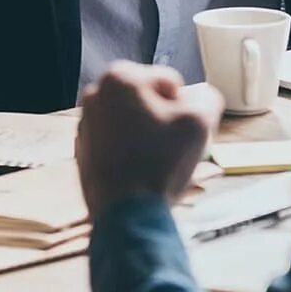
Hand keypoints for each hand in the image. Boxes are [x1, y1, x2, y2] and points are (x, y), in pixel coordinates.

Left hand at [76, 62, 221, 219]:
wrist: (127, 213)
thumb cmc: (160, 163)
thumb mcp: (200, 122)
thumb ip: (207, 97)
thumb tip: (201, 95)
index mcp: (119, 77)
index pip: (169, 82)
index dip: (183, 108)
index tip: (178, 132)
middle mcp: (94, 94)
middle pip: (148, 100)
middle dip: (163, 119)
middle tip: (170, 147)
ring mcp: (85, 124)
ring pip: (133, 122)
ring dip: (147, 136)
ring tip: (155, 162)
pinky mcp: (83, 150)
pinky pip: (117, 143)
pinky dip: (130, 153)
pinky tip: (139, 173)